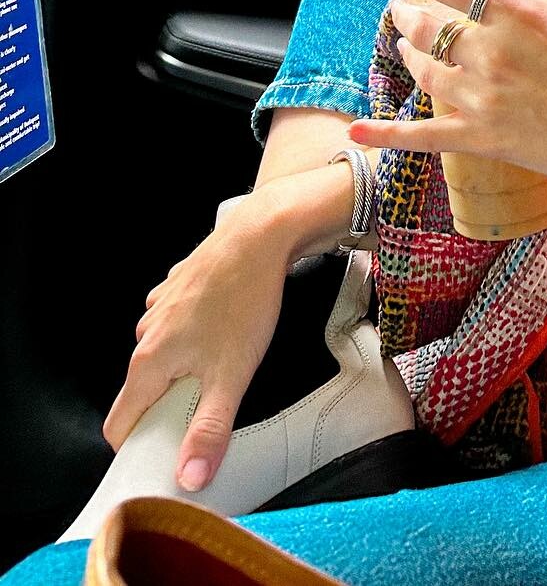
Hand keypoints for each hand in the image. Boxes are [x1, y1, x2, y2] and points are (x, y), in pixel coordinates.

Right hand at [103, 185, 296, 491]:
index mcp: (148, 361)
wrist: (260, 236)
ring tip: (224, 360)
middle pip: (143, 390)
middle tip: (211, 403)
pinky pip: (178, 324)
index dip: (137, 446)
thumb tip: (190, 477)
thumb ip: (209, 429)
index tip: (165, 454)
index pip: (119, 423)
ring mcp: (161, 307)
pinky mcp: (179, 287)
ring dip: (184, 367)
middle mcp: (146, 333)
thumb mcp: (232, 376)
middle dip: (170, 406)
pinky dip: (194, 334)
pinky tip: (225, 326)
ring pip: (162, 355)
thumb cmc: (245, 301)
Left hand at [351, 0, 546, 216]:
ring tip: (404, 46)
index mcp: (519, 15)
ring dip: (408, 56)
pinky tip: (360, 130)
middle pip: (430, 28)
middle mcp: (490, 52)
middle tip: (405, 11)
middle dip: (410, 15)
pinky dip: (388, 133)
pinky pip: (423, 135)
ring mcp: (481, 97)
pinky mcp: (481, 137)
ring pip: (425, 73)